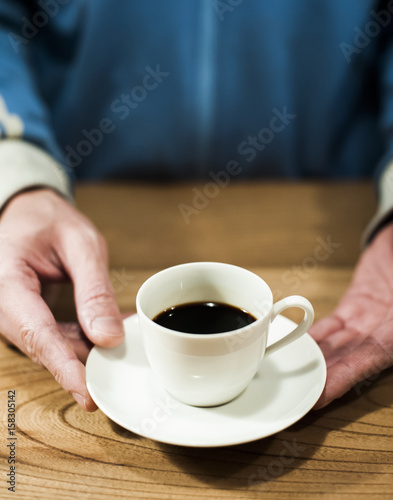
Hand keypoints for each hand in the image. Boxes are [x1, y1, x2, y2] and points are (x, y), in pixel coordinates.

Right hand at [0, 189, 124, 410]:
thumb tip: (109, 337)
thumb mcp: (81, 244)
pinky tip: (106, 332)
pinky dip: (80, 339)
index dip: (64, 367)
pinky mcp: (25, 318)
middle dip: (82, 363)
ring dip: (85, 351)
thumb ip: (94, 290)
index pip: (37, 333)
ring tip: (120, 345)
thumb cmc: (49, 221)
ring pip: (49, 347)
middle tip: (121, 369)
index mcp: (7, 282)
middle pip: (42, 347)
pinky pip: (52, 338)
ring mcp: (12, 314)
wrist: (28, 213)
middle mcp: (3, 305)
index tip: (87, 394)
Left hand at [309, 222, 392, 408]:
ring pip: (334, 344)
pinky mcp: (354, 307)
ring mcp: (366, 322)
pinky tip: (296, 343)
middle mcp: (380, 335)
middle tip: (293, 390)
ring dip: (313, 358)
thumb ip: (390, 326)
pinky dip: (315, 334)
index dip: (340, 381)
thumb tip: (383, 337)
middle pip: (344, 361)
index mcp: (392, 337)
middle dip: (319, 377)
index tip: (318, 397)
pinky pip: (332, 324)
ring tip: (289, 372)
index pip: (363, 365)